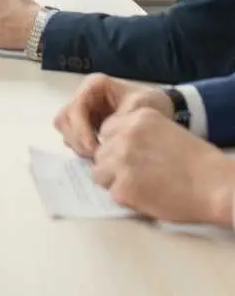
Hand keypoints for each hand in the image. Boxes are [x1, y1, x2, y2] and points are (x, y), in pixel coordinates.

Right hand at [54, 74, 172, 158]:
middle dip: (77, 139)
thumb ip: (121, 119)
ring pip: (66, 129)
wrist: (162, 114)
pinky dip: (82, 148)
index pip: (75, 108)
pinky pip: (73, 137)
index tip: (95, 149)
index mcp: (94, 86)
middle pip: (65, 119)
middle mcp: (84, 97)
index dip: (81, 129)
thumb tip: (103, 137)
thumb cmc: (152, 106)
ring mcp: (83, 111)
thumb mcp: (142, 107)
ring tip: (97, 157)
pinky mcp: (85, 125)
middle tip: (94, 157)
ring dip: (77, 145)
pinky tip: (99, 156)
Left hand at [92, 108, 234, 226]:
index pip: (106, 131)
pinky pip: (112, 193)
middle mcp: (124, 135)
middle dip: (113, 164)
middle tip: (136, 175)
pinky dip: (126, 198)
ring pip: (99, 173)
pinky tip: (146, 196)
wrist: (216, 186)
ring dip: (115, 181)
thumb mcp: (164, 130)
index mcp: (136, 118)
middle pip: (101, 152)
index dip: (115, 146)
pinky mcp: (123, 187)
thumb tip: (113, 146)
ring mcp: (121, 161)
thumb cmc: (196, 162)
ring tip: (140, 186)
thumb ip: (135, 133)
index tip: (130, 157)